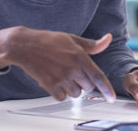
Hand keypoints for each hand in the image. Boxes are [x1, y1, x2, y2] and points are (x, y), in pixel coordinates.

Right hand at [0, 26, 115, 101]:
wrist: (25, 46)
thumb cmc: (48, 41)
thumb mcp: (72, 39)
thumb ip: (92, 44)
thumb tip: (108, 39)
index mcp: (80, 56)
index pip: (98, 76)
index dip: (107, 89)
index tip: (111, 98)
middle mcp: (72, 68)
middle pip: (88, 87)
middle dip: (83, 82)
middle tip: (73, 72)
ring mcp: (61, 78)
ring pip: (76, 93)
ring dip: (72, 88)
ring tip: (62, 75)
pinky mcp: (50, 85)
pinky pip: (62, 97)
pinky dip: (60, 93)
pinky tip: (55, 81)